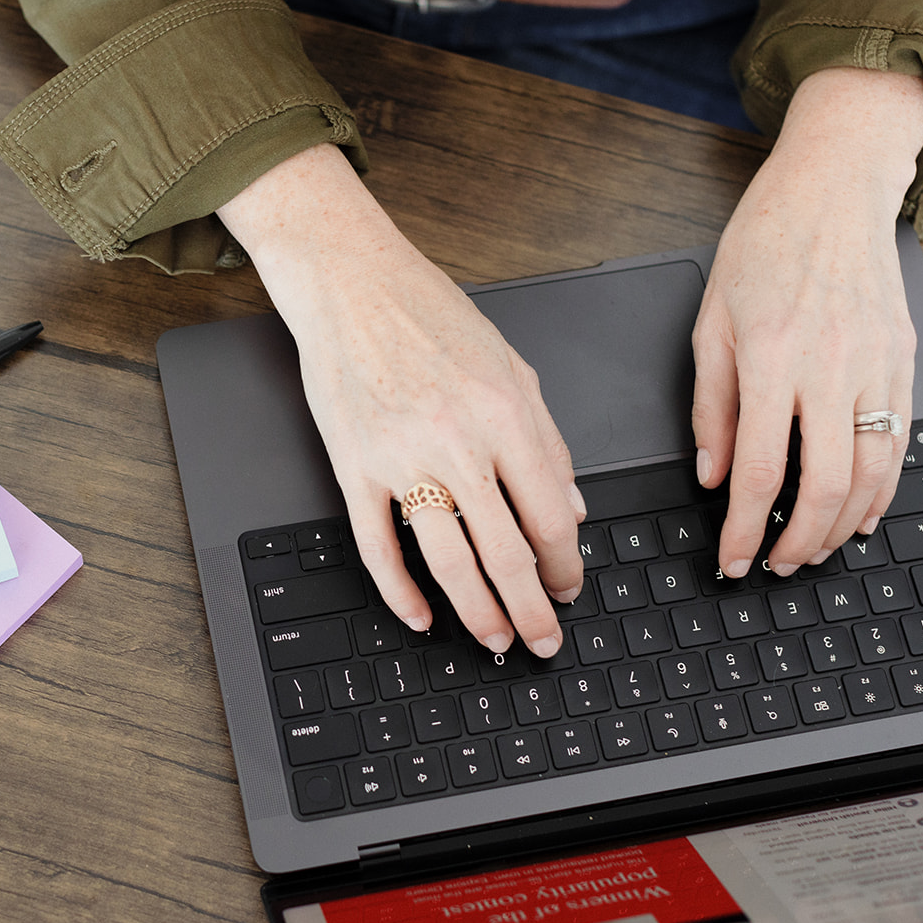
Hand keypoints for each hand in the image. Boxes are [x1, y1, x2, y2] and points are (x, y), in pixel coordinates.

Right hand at [218, 144, 584, 655]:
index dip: (565, 564)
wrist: (352, 282)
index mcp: (506, 413)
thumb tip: (570, 507)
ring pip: (448, 560)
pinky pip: (378, 545)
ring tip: (495, 639)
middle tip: (543, 639)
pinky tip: (419, 616)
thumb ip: (547, 440)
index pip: (549, 514)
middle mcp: (458, 440)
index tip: (568, 587)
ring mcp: (402, 457)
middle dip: (532, 607)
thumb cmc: (430, 316)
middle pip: (506, 550)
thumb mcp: (511, 366)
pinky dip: (399, 591)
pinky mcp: (354, 466)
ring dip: (478, 612)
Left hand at [692, 68, 922, 576]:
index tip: (732, 558)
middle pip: (823, 485)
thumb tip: (709, 472)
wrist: (833, 188)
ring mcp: (876, 363)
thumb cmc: (765, 245)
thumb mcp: (711, 321)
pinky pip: (899, 442)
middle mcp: (830, 365)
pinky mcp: (903, 358)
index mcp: (772, 357)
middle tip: (774, 566)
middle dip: (797, 541)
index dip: (742, 527)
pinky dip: (882, 490)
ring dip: (840, 526)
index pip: (756, 468)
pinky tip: (858, 514)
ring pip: (871, 474)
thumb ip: (710, 404)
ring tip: (811, 550)